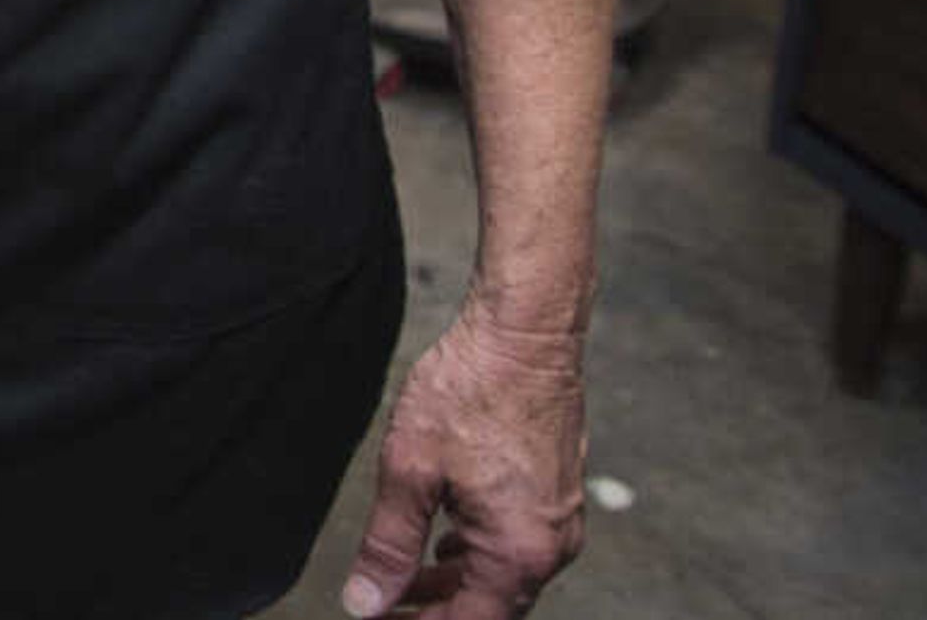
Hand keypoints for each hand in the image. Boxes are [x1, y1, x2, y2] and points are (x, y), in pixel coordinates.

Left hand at [337, 306, 586, 616]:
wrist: (524, 335)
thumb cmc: (471, 391)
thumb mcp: (410, 470)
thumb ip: (389, 544)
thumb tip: (366, 602)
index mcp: (518, 552)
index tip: (381, 619)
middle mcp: (551, 547)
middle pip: (491, 608)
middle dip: (437, 610)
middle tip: (386, 605)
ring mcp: (560, 522)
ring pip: (504, 578)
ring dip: (455, 584)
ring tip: (405, 581)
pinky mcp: (557, 496)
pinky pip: (517, 547)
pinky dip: (477, 555)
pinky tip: (443, 543)